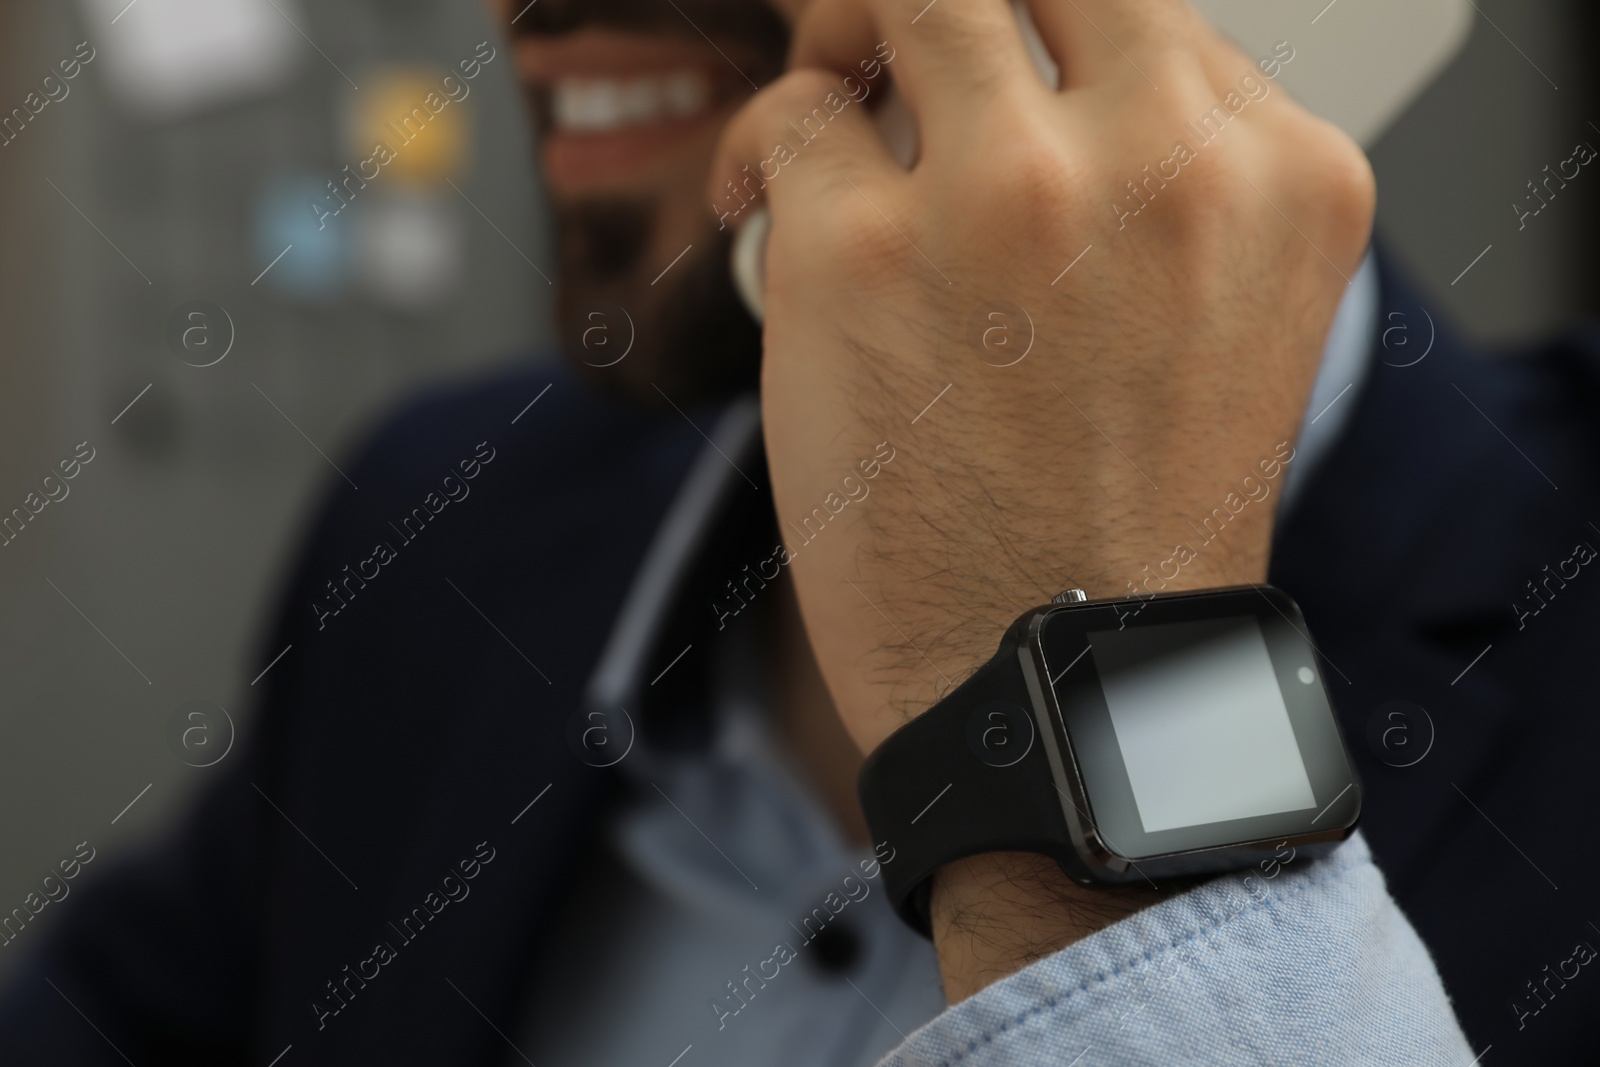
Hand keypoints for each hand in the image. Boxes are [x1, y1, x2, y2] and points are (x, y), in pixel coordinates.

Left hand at [712, 0, 1372, 992]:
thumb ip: (1165, 186)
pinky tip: (761, 206)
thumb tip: (1026, 81)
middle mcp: (1163, 159)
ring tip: (830, 95)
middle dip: (951, 1)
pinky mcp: (862, 251)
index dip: (1054, 35)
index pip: (1146, 12)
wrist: (1059, 687)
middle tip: (899, 45)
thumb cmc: (1127, 528)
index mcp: (1278, 176)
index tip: (999, 68)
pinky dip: (770, 144)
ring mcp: (1008, 193)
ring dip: (854, 31)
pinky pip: (796, 120)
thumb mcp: (1221, 324)